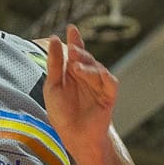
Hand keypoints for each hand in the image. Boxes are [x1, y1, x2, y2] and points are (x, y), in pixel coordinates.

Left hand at [43, 25, 118, 149]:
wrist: (75, 136)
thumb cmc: (62, 113)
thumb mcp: (53, 86)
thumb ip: (54, 64)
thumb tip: (55, 38)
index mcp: (72, 72)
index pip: (75, 52)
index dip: (75, 39)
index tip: (71, 27)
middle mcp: (86, 76)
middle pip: (86, 58)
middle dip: (80, 52)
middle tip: (72, 49)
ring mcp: (98, 85)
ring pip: (97, 68)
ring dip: (87, 66)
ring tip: (74, 67)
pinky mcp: (108, 95)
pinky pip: (110, 82)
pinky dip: (104, 76)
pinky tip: (97, 74)